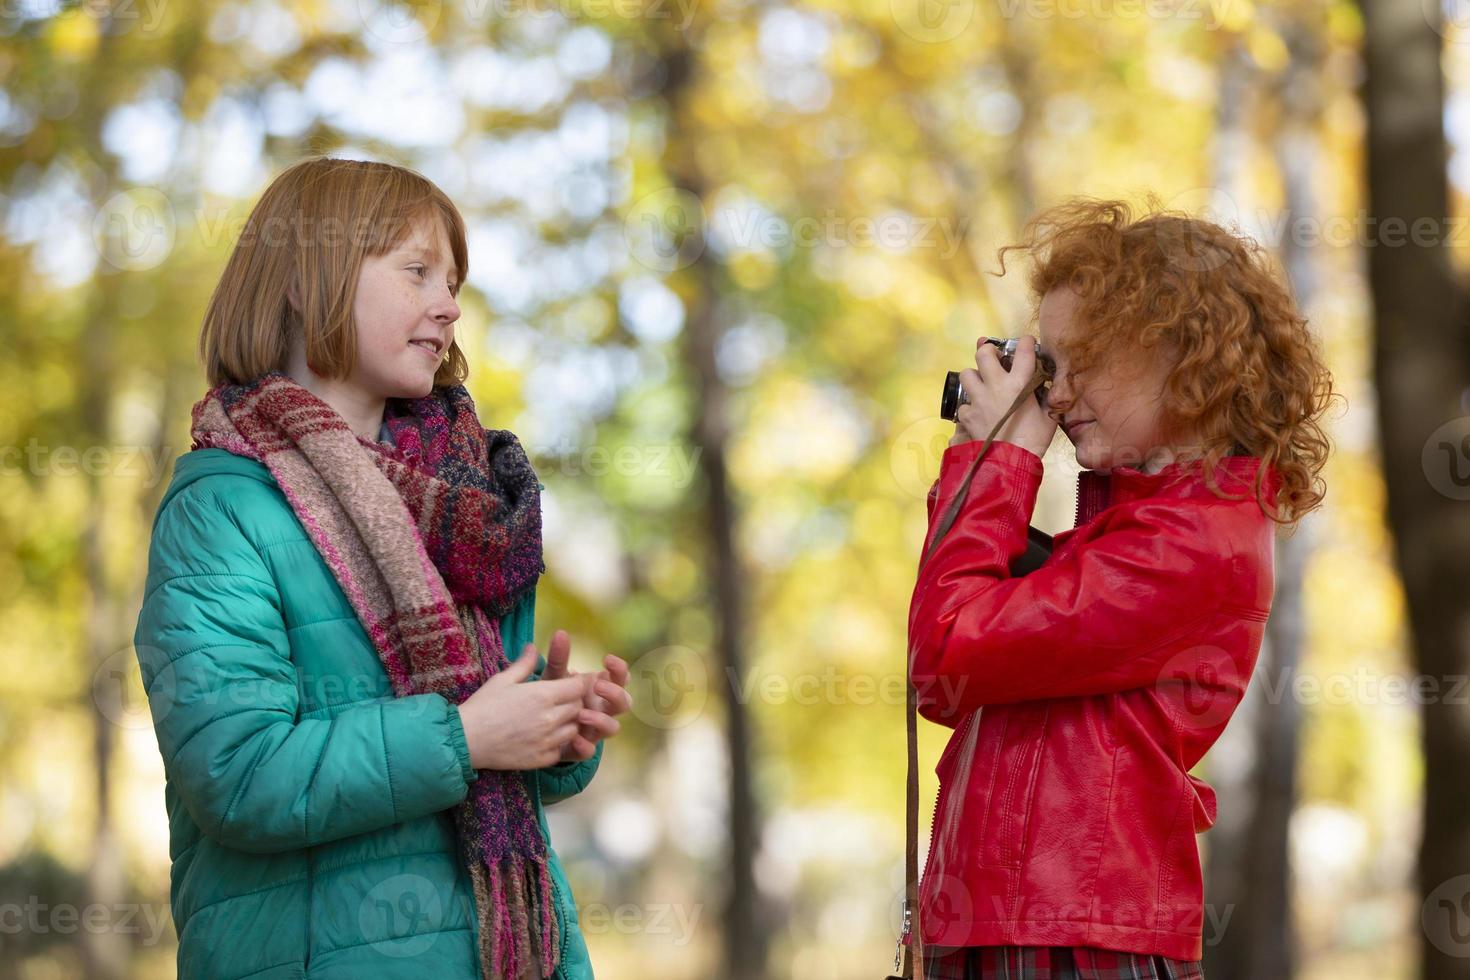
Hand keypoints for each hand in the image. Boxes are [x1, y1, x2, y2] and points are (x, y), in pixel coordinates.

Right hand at [456, 645, 586, 769]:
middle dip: (572, 702)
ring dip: (567, 724)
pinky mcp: (541, 759)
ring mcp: (547, 741)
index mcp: (543, 695)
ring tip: (552, 720)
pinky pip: (561, 751)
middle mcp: (550, 718)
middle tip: (558, 702)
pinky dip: (556, 744)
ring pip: (573, 730)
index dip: (574, 684)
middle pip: (578, 708)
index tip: (566, 685)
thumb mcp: (502, 679)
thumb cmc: (483, 705)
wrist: (466, 739)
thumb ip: (524, 664)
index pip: (578, 687)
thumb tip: (533, 647)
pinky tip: (543, 739)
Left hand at [539, 630, 633, 762]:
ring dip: (601, 721)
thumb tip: (560, 632)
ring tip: (582, 714)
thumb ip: (558, 657)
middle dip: (614, 694)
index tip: (607, 659)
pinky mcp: (580, 748)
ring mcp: (594, 730)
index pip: (622, 678)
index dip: (620, 669)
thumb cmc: (550, 695)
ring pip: (612, 729)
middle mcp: (603, 710)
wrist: (533, 725)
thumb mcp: (553, 677)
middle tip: (597, 685)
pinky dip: (585, 746)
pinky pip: (589, 751)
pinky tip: (574, 738)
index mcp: (601, 689)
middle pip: (624, 704)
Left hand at [948, 334, 1056, 458]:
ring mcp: (979, 400)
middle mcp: (996, 386)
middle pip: (984, 353)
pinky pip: (964, 404)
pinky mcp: (967, 415)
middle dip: (988, 351)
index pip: (1023, 351)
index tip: (1026, 343)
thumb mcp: (1048, 416)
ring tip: (982, 385)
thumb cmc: (1034, 440)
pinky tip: (977, 412)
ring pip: (967, 374)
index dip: (1025, 342)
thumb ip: (1045, 398)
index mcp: (1019, 384)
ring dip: (974, 377)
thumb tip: (1043, 388)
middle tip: (994, 358)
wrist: (1011, 462)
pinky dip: (969, 407)